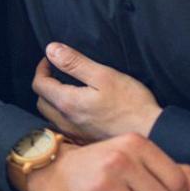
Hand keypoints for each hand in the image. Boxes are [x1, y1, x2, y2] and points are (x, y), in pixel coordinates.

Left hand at [32, 43, 162, 141]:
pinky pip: (63, 126)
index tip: (52, 59)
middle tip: (58, 72)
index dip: (42, 68)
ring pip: (50, 115)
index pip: (39, 84)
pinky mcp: (84, 140)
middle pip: (41, 101)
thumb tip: (51, 50)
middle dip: (44, 83)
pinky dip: (63, 114)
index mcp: (67, 103)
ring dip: (52, 100)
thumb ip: (74, 63)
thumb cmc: (130, 103)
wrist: (150, 131)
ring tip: (68, 88)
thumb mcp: (103, 75)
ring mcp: (74, 133)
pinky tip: (78, 107)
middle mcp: (65, 121)